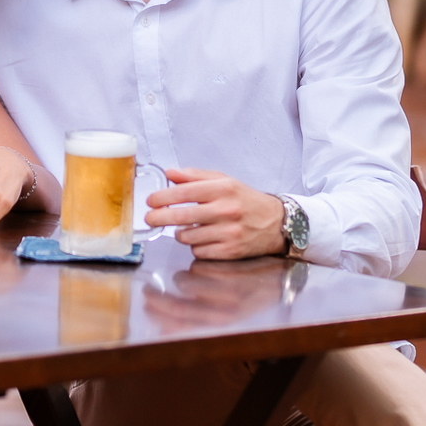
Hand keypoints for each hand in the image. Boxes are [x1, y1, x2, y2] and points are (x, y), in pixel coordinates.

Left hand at [144, 167, 285, 260]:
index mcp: (223, 189)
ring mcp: (229, 233)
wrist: (275, 223)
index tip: (151, 200)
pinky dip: (195, 246)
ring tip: (185, 228)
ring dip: (180, 233)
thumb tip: (170, 173)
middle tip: (149, 218)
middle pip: (183, 216)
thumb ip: (195, 176)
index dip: (164, 197)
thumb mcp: (224, 181)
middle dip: (160, 217)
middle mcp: (226, 210)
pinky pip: (199, 251)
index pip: (186, 192)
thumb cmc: (246, 200)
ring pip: (188, 236)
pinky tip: (202, 239)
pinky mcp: (230, 252)